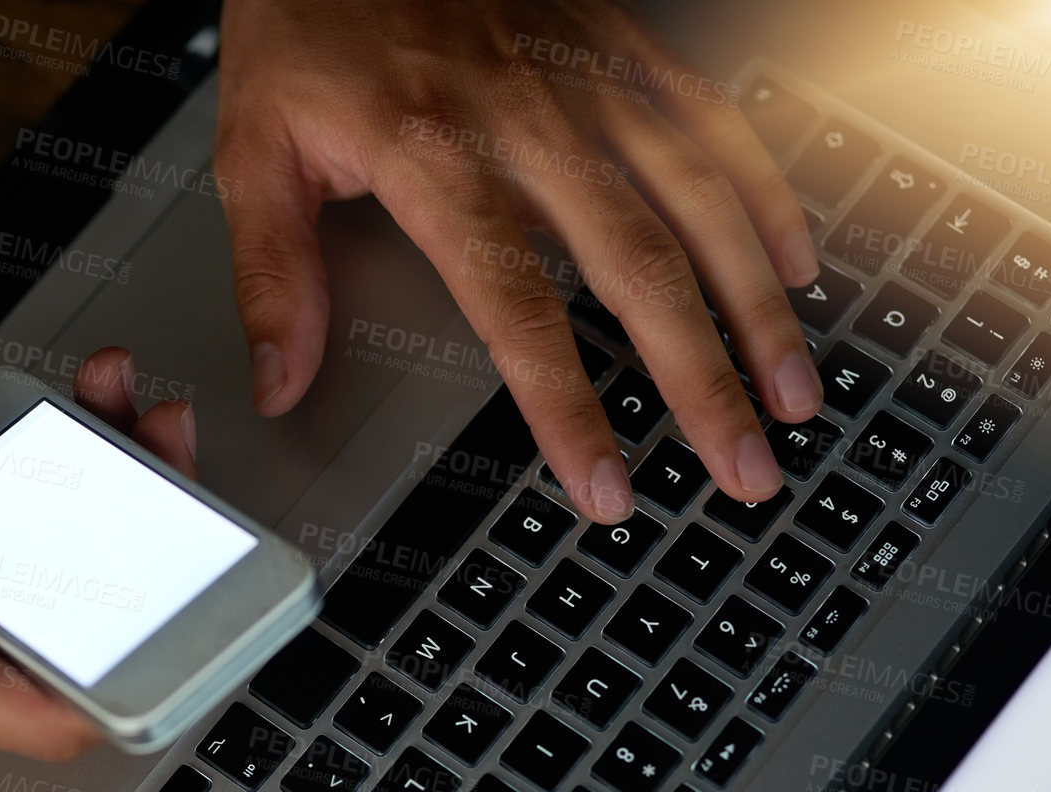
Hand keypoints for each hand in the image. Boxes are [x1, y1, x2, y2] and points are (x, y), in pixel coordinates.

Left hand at [215, 0, 821, 521]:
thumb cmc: (306, 20)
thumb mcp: (255, 147)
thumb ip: (273, 272)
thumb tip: (280, 380)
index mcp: (434, 157)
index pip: (517, 309)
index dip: (567, 407)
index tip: (604, 486)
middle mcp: (527, 119)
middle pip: (640, 269)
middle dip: (703, 380)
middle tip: (745, 466)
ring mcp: (586, 76)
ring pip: (700, 200)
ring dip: (755, 306)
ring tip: (793, 390)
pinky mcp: (620, 42)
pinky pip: (714, 120)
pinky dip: (764, 193)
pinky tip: (795, 262)